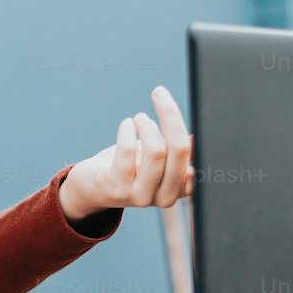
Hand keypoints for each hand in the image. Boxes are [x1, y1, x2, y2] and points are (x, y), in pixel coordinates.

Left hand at [59, 85, 193, 222]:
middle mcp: (166, 198)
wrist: (94, 189)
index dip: (192, 130)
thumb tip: (199, 135)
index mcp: (182, 189)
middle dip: (170, 114)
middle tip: (159, 94)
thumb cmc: (131, 168)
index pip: (199, 157)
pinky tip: (126, 124)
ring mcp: (141, 196)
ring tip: (139, 117)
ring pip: (156, 151)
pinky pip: (127, 152)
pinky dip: (127, 131)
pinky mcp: (117, 189)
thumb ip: (178, 151)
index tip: (178, 108)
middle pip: (180, 149)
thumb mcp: (160, 160)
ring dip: (147, 125)